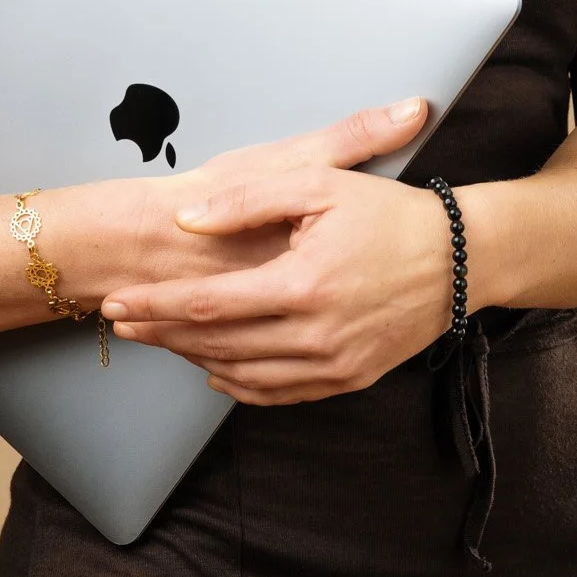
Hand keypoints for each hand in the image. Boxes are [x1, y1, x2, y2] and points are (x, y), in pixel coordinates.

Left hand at [101, 97, 454, 404]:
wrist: (460, 258)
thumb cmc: (387, 211)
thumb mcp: (317, 183)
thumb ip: (247, 200)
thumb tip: (187, 219)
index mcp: (303, 284)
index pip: (208, 304)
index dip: (155, 305)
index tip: (116, 300)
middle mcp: (316, 335)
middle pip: (216, 344)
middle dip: (160, 333)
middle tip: (118, 321)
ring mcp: (334, 364)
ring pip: (242, 374)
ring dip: (192, 358)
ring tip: (157, 340)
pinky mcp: (349, 379)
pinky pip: (279, 393)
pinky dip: (239, 384)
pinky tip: (214, 368)